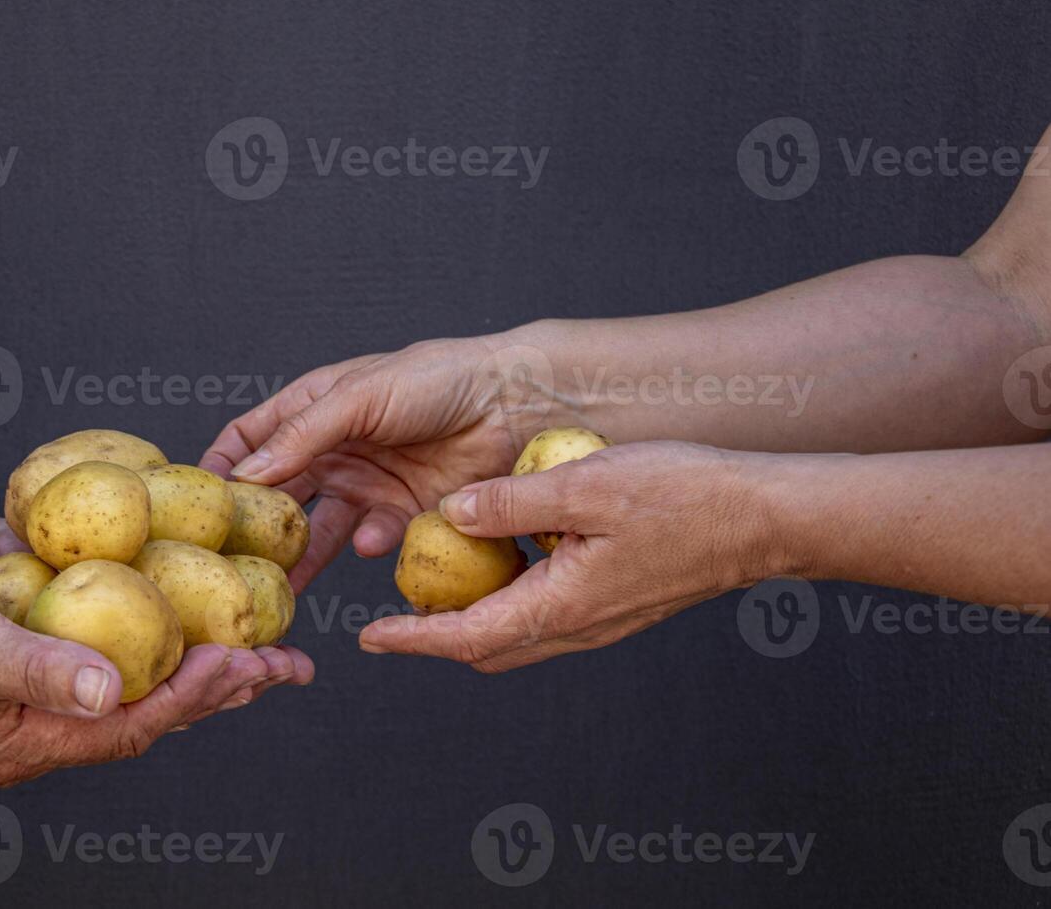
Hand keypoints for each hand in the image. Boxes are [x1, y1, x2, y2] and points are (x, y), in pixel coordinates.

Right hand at [0, 563, 313, 785]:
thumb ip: (32, 671)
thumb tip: (108, 690)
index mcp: (27, 741)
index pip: (129, 726)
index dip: (189, 698)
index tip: (241, 663)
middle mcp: (49, 715)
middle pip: (153, 707)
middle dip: (223, 686)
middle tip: (287, 664)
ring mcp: (52, 672)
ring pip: (146, 670)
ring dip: (205, 652)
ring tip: (268, 640)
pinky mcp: (52, 630)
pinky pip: (119, 629)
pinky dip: (163, 615)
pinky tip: (203, 593)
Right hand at [201, 336, 558, 588]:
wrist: (514, 403)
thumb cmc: (436, 379)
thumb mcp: (359, 396)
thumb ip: (302, 436)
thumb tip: (245, 476)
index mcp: (313, 409)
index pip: (248, 440)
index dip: (222, 468)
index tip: (197, 505)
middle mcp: (333, 451)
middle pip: (278, 495)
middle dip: (257, 527)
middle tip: (233, 561)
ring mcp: (367, 485)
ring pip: (319, 531)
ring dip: (302, 558)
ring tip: (283, 587)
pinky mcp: (404, 514)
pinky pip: (375, 541)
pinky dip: (372, 546)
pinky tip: (374, 542)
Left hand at [359, 442, 776, 670]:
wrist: (764, 517)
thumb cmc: (685, 496)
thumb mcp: (585, 485)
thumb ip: (512, 503)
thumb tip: (452, 515)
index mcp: (563, 606)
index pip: (466, 637)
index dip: (413, 639)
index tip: (369, 638)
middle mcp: (579, 627)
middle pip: (487, 648)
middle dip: (435, 637)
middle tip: (394, 613)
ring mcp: (601, 622)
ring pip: (518, 635)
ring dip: (472, 621)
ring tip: (439, 585)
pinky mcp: (617, 607)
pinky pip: (547, 617)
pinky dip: (510, 602)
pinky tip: (506, 561)